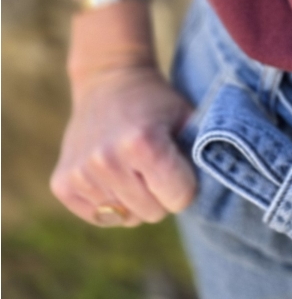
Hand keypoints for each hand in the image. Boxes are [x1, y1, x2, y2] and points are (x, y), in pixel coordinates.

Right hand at [51, 65, 196, 226]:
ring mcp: (81, 173)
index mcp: (143, 142)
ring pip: (126, 219)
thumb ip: (205, 148)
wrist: (108, 80)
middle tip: (155, 164)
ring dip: (135, 199)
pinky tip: (113, 173)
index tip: (179, 163)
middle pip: (153, 213)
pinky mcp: (63, 184)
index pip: (179, 198)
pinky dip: (111, 203)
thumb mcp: (187, 116)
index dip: (186, 182)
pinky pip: (99, 217)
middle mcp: (107, 160)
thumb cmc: (156, 102)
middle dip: (161, 193)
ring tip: (133, 165)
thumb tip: (221, 181)